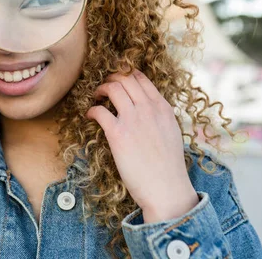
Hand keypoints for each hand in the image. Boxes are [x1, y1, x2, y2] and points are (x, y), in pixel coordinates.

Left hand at [86, 69, 198, 222]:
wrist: (166, 188)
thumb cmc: (169, 165)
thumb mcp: (171, 131)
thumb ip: (159, 116)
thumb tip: (148, 107)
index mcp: (162, 107)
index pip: (141, 78)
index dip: (125, 74)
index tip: (117, 78)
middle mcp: (148, 109)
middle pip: (124, 78)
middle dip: (110, 78)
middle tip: (104, 86)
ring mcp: (133, 120)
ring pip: (112, 88)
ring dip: (100, 89)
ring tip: (96, 97)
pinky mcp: (117, 134)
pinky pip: (99, 111)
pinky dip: (91, 110)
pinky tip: (90, 116)